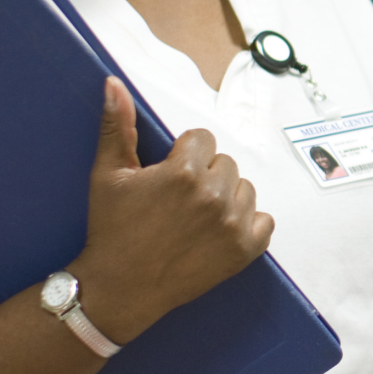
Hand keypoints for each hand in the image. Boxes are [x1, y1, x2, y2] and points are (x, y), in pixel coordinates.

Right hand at [71, 79, 274, 342]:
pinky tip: (218, 233)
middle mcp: (214, 196)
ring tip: (194, 219)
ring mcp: (233, 225)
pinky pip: (264, 221)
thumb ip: (116, 126)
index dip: (183, 156)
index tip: (167, 178)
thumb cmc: (112, 230)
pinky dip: (247, 225)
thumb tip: (113, 84)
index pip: (203, 139)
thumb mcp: (108, 175)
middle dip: (205, 176)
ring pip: (245, 189)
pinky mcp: (245, 251)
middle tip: (177, 202)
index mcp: (184, 172)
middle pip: (225, 163)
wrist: (121, 289)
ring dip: (225, 199)